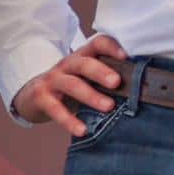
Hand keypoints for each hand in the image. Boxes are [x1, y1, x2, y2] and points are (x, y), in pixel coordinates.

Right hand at [9, 34, 126, 140]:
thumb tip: (140, 90)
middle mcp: (67, 64)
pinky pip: (56, 109)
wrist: (33, 95)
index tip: (126, 56)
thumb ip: (106, 78)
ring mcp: (52, 80)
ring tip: (108, 107)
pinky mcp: (41, 97)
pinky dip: (69, 120)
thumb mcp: (86, 77)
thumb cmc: (70, 85)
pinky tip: (82, 130)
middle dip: (101, 72)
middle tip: (117, 82)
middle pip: (84, 63)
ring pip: (72, 84)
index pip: (96, 44)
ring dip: (91, 95)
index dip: (111, 47)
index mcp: (82, 56)